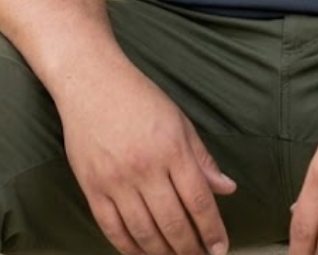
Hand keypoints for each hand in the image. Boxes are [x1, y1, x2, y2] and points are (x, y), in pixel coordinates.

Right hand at [57, 58, 235, 254]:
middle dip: (191, 249)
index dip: (212, 230)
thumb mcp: (178, 120)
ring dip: (163, 254)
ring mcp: (115, 179)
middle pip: (173, 223)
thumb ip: (202, 158)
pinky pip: (112, 230)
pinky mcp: (92, 187)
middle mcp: (144, 167)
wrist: (90, 81)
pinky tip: (143, 254)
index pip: (198, 200)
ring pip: (144, 233)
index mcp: (171, 148)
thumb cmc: (138, 98)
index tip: (220, 248)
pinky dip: (130, 249)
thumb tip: (227, 189)